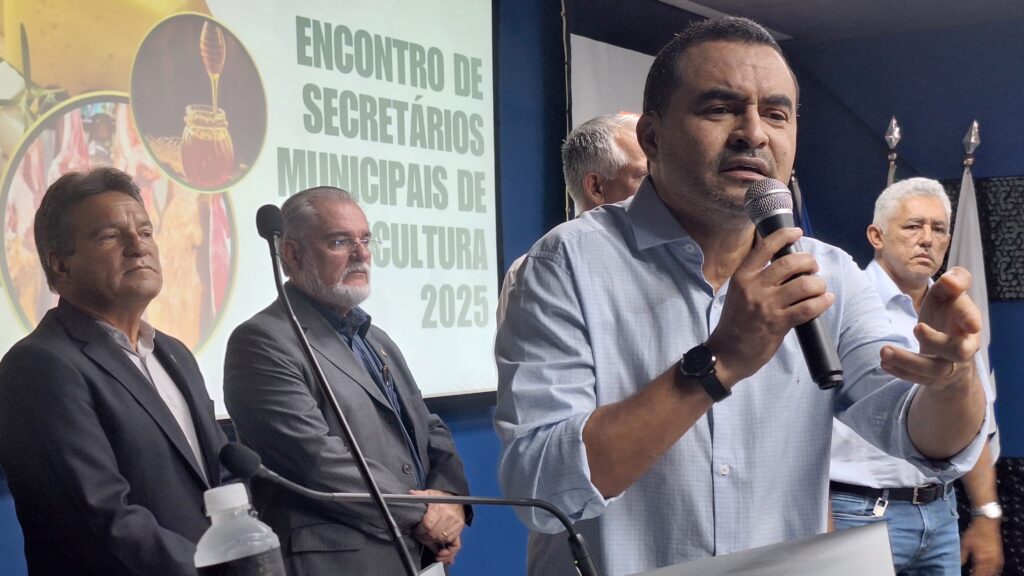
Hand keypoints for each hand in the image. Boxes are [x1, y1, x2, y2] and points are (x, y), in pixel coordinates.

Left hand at [410, 489, 465, 563]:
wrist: (457, 497)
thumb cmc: (442, 497)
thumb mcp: (430, 494)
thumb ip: (419, 495)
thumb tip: (411, 494)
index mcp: (440, 507)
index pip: (428, 525)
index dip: (420, 531)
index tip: (416, 531)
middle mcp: (449, 516)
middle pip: (434, 534)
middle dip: (424, 539)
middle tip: (420, 537)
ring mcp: (455, 524)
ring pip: (443, 540)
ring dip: (434, 544)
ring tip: (428, 543)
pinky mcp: (460, 529)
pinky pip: (455, 544)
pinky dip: (448, 551)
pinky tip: (441, 553)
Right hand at [707, 227, 833, 385]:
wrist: (727, 353)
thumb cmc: (735, 322)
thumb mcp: (738, 293)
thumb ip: (756, 278)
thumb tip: (785, 264)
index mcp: (742, 276)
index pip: (765, 247)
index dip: (784, 235)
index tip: (797, 232)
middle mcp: (754, 287)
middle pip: (790, 263)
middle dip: (809, 262)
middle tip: (813, 268)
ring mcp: (766, 305)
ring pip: (804, 285)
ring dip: (819, 284)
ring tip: (820, 289)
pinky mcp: (778, 324)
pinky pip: (808, 308)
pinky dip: (822, 302)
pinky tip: (825, 300)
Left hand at [880, 267, 980, 389]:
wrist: (948, 344)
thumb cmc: (947, 312)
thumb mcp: (948, 293)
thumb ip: (953, 281)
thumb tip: (950, 280)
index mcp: (967, 322)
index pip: (971, 320)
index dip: (971, 319)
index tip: (970, 323)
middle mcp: (963, 346)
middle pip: (958, 351)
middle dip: (936, 341)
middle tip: (916, 327)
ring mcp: (949, 364)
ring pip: (934, 369)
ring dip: (908, 360)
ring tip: (884, 351)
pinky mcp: (933, 377)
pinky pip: (919, 379)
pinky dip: (901, 371)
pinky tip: (884, 363)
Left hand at [961, 517, 1002, 575]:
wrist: (987, 522)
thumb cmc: (975, 531)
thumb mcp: (965, 543)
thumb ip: (962, 555)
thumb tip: (959, 563)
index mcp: (981, 557)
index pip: (977, 573)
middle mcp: (990, 559)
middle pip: (985, 574)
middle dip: (979, 575)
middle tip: (973, 575)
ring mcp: (996, 558)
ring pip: (992, 572)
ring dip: (986, 574)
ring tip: (980, 575)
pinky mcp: (999, 555)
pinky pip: (998, 568)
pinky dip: (993, 571)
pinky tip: (989, 572)